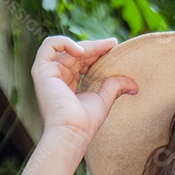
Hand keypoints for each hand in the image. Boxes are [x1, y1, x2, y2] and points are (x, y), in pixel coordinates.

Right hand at [30, 36, 137, 152]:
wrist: (72, 132)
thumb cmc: (85, 123)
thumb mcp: (103, 100)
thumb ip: (114, 87)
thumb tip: (133, 85)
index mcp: (69, 84)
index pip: (82, 60)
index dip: (97, 51)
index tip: (114, 46)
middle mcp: (57, 77)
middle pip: (76, 53)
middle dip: (95, 47)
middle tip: (113, 44)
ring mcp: (48, 73)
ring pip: (66, 48)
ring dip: (84, 45)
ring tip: (100, 49)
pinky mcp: (41, 70)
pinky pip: (49, 45)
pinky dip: (65, 42)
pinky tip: (82, 52)